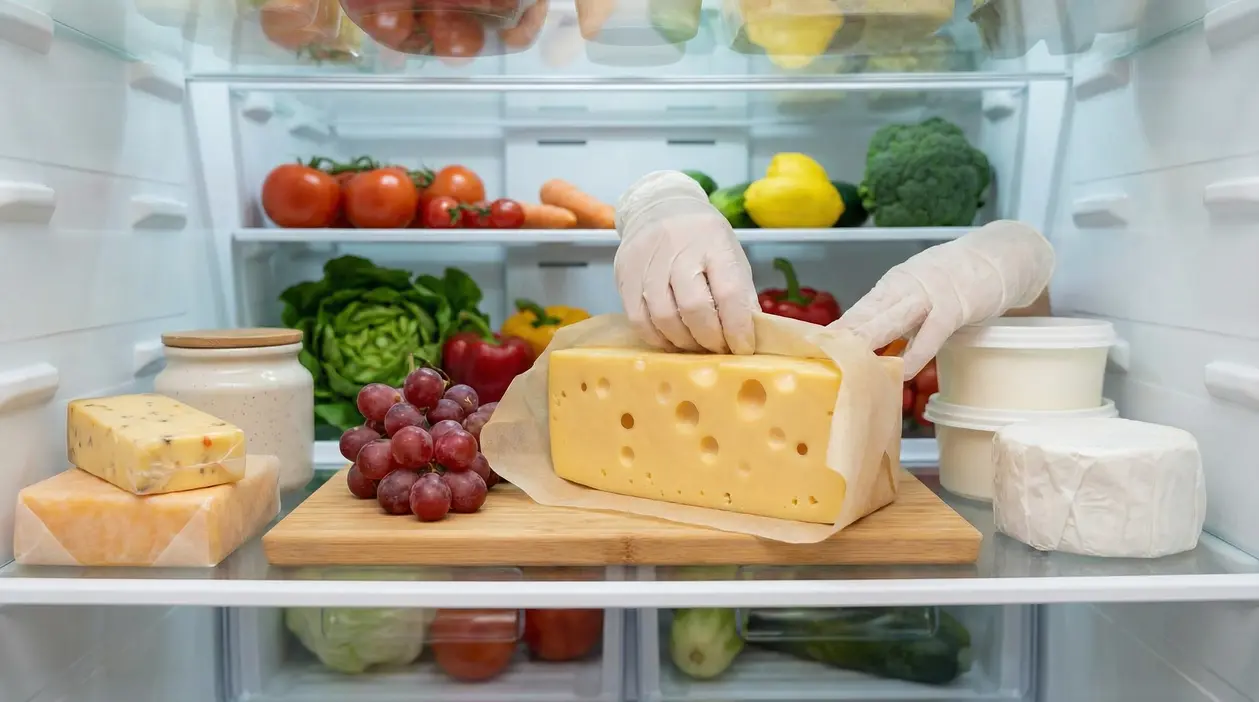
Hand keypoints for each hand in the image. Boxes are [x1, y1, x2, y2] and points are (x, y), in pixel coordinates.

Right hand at [614, 171, 757, 353]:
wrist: (658, 208)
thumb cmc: (702, 239)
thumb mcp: (730, 255)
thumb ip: (741, 293)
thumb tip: (751, 336)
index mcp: (713, 243)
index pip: (728, 292)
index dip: (738, 327)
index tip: (743, 347)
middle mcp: (678, 251)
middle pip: (694, 307)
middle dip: (710, 339)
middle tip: (719, 350)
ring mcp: (647, 263)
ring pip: (664, 317)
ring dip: (684, 342)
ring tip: (697, 346)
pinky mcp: (625, 276)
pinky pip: (639, 320)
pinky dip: (658, 339)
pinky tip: (672, 341)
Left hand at [830, 220, 1054, 378]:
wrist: (1002, 256)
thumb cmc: (959, 281)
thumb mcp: (922, 295)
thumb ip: (900, 317)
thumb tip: (876, 347)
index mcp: (894, 286)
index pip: (859, 310)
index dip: (836, 330)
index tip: (810, 348)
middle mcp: (905, 287)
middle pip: (867, 314)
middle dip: (841, 336)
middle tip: (815, 354)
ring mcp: (930, 295)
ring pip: (892, 320)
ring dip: (868, 340)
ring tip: (845, 361)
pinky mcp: (956, 306)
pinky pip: (932, 332)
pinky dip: (916, 351)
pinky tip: (902, 369)